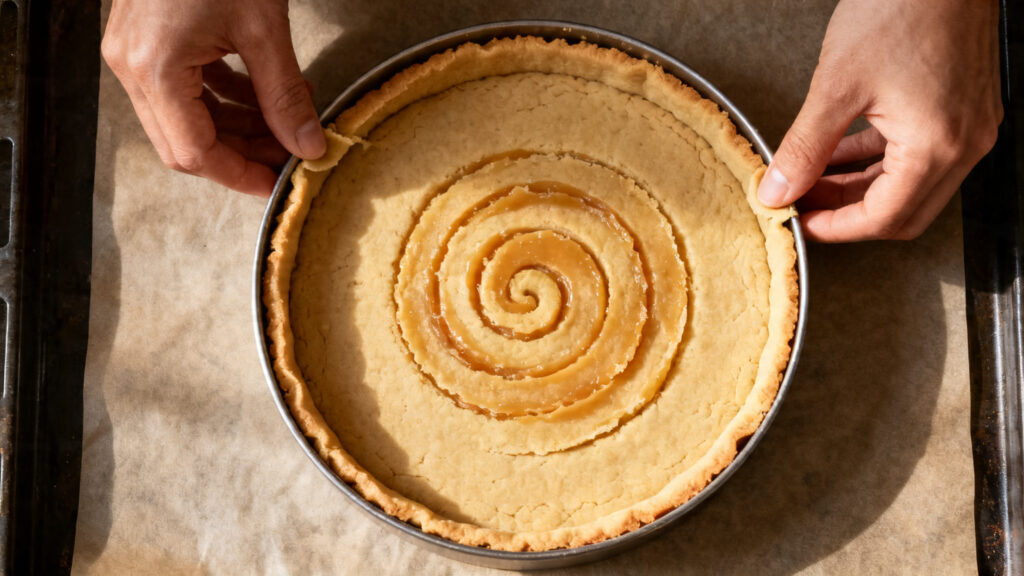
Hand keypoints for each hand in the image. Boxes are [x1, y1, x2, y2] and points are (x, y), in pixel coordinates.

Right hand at [101, 0, 325, 195]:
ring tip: (288, 125)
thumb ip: (285, 95)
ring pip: (185, 119)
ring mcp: (134, 53)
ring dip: (237, 128)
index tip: (279, 184)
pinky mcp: (146, 41)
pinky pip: (184, 89)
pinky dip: (225, 100)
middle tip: (290, 155)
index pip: (195, 153)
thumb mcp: (264, 28)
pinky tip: (265, 95)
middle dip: (242, 155)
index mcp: (155, 68)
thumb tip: (309, 146)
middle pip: (185, 144)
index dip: (241, 176)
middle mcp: (132, 66)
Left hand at [758, 0, 1001, 241]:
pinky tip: (835, 151)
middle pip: (902, 211)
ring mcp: (968, 127)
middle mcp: (964, 144)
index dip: (835, 228)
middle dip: (846, 213)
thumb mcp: (836, 86)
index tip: (798, 223)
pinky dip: (874, 159)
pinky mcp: (962, 108)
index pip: (884, 218)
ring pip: (907, 183)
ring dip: (857, 186)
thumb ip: (804, 148)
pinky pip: (916, 152)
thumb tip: (777, 190)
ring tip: (808, 178)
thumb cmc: (900, 7)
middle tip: (801, 204)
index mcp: (939, 147)